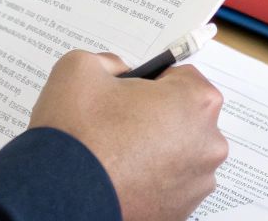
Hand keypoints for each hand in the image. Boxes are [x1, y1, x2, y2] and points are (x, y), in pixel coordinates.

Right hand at [28, 50, 227, 220]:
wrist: (59, 196)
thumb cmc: (78, 135)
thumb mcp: (81, 67)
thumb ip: (110, 61)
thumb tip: (117, 72)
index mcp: (195, 102)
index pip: (184, 78)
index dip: (154, 81)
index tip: (133, 92)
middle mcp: (207, 144)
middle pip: (185, 118)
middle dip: (158, 117)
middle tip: (120, 122)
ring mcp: (197, 183)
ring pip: (179, 154)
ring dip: (156, 150)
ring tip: (117, 153)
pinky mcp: (180, 213)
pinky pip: (169, 186)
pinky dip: (151, 180)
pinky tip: (121, 176)